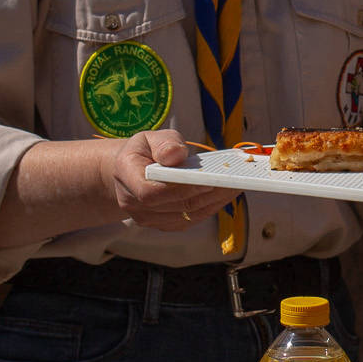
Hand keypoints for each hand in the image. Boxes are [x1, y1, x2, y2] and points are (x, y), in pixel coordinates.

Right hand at [109, 130, 237, 229]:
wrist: (129, 172)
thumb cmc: (144, 151)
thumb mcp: (149, 137)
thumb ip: (164, 143)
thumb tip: (176, 155)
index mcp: (125, 176)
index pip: (151, 192)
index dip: (181, 188)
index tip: (209, 179)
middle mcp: (132, 203)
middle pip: (175, 204)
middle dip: (207, 193)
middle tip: (235, 180)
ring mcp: (147, 218)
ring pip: (186, 215)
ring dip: (214, 201)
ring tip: (236, 185)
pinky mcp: (163, 224)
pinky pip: (189, 220)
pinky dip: (210, 207)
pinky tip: (225, 194)